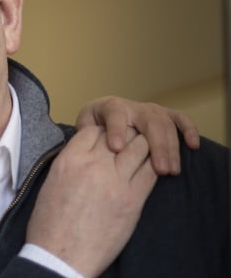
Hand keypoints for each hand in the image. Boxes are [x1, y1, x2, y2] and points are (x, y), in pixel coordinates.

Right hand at [26, 126, 156, 277]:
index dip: (102, 134)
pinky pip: (151, 172)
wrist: (60, 258)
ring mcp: (116, 181)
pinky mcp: (133, 200)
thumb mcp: (50, 185)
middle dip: (125, 137)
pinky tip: (149, 173)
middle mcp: (93, 165)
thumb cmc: (48, 226)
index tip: (106, 143)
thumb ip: (70, 165)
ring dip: (142, 149)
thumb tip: (85, 155)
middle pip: (120, 134)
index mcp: (69, 160)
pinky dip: (152, 167)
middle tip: (126, 148)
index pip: (94, 130)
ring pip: (141, 147)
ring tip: (139, 159)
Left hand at [76, 96, 199, 174]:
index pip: (115, 115)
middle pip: (148, 122)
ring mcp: (151, 110)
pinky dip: (189, 129)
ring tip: (170, 170)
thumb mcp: (84, 129)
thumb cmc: (92, 127)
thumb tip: (90, 148)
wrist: (102, 116)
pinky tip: (194, 145)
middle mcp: (134, 107)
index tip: (117, 148)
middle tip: (159, 169)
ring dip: (171, 148)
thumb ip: (86, 137)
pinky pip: (180, 119)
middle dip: (156, 146)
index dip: (116, 130)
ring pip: (165, 125)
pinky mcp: (165, 115)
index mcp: (111, 107)